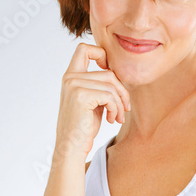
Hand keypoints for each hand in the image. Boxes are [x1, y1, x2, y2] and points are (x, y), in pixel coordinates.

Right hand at [54, 43, 131, 159]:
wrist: (72, 147)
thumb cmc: (84, 127)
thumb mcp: (93, 101)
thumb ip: (100, 85)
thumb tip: (120, 76)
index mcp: (70, 76)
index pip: (84, 48)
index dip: (101, 54)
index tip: (110, 74)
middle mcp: (70, 77)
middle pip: (109, 72)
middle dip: (122, 91)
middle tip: (124, 108)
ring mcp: (74, 85)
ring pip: (111, 85)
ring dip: (120, 103)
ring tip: (118, 117)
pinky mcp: (81, 96)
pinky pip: (110, 96)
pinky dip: (116, 109)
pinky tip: (112, 120)